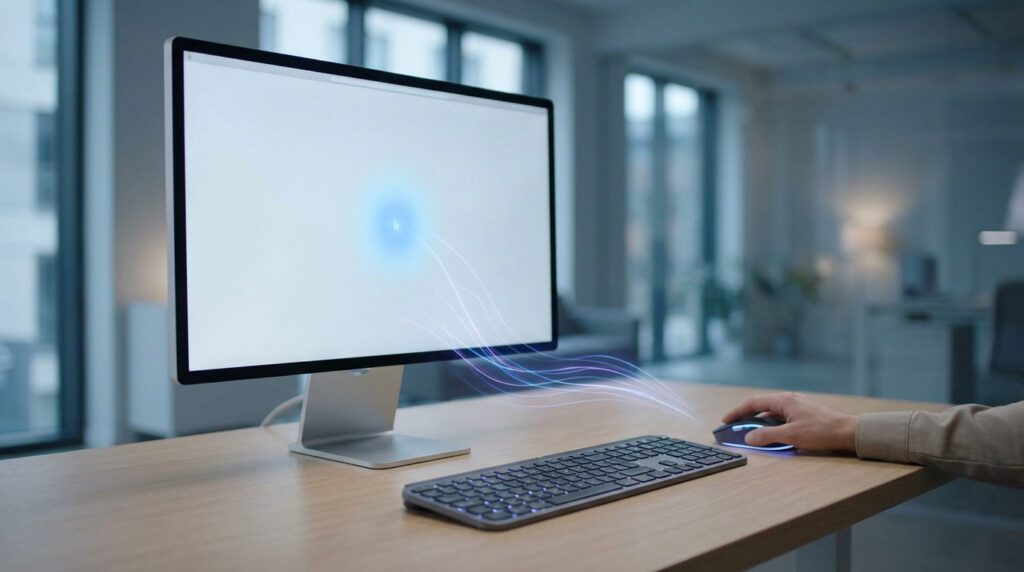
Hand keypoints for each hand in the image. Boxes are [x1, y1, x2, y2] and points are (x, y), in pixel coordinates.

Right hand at [721, 392, 858, 451]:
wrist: (849, 432)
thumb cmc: (822, 431)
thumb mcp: (791, 436)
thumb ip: (767, 436)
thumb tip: (749, 438)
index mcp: (784, 400)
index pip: (753, 403)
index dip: (737, 412)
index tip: (726, 420)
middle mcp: (790, 400)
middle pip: (762, 407)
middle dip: (747, 418)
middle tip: (735, 428)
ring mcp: (798, 407)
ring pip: (772, 414)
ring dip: (761, 424)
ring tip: (752, 435)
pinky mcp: (805, 415)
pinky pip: (782, 419)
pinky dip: (773, 426)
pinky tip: (773, 436)